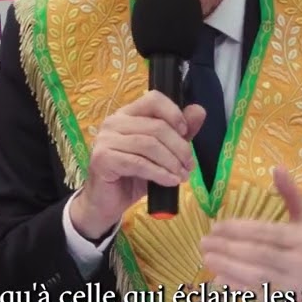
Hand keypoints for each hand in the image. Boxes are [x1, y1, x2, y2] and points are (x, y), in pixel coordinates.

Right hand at [69, 90, 205, 238]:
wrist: (109, 202)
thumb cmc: (134, 176)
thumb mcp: (162, 153)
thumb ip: (179, 133)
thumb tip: (199, 110)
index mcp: (128, 114)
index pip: (154, 99)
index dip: (174, 113)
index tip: (186, 132)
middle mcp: (114, 122)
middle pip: (156, 126)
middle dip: (179, 147)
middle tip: (189, 165)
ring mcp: (105, 139)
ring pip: (149, 145)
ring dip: (171, 162)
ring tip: (182, 176)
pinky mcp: (102, 159)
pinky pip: (138, 163)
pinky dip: (159, 173)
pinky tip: (170, 181)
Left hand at [200, 167, 301, 301]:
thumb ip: (291, 194)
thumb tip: (276, 167)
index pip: (265, 232)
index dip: (238, 229)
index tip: (216, 226)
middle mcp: (300, 262)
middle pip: (257, 255)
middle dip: (227, 248)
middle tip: (203, 242)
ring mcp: (295, 287)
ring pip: (255, 276)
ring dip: (227, 268)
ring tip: (206, 258)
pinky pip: (258, 295)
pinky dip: (237, 288)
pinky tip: (219, 279)